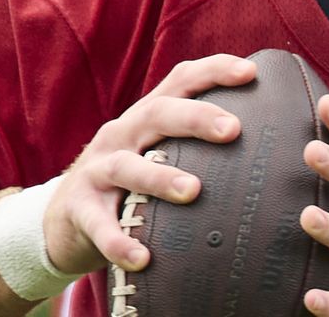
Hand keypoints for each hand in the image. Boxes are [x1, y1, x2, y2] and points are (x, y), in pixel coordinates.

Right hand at [44, 54, 256, 274]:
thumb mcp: (155, 152)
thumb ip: (194, 143)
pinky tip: (142, 257)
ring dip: (160, 177)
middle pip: (158, 114)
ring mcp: (96, 170)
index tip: (251, 73)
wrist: (61, 219)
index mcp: (145, 117)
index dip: (214, 71)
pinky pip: (99, 226)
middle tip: (233, 129)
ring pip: (127, 166)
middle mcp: (121, 134)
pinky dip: (119, 242)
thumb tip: (267, 142)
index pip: (180, 81)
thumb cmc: (128, 185)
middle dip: (196, 117)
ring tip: (193, 190)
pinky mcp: (79, 209)